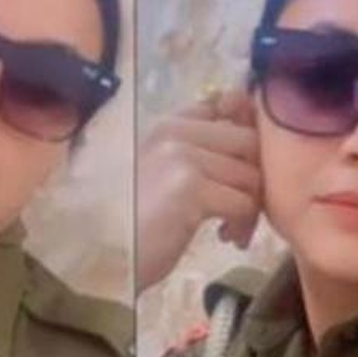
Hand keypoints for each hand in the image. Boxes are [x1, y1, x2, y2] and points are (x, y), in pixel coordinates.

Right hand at [137, 88, 261, 292]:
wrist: (101, 252)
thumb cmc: (131, 221)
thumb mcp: (164, 176)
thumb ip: (198, 153)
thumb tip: (250, 138)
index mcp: (168, 125)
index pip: (228, 104)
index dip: (247, 137)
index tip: (242, 171)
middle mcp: (176, 132)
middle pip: (249, 142)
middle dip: (255, 180)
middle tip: (243, 212)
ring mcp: (182, 157)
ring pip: (251, 175)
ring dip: (250, 208)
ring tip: (232, 231)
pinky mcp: (191, 189)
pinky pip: (243, 202)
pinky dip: (242, 225)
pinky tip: (223, 237)